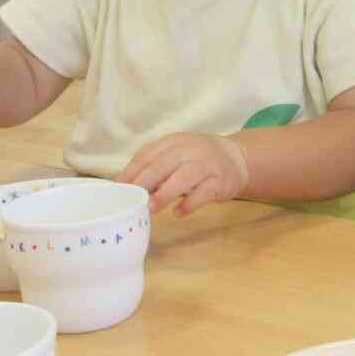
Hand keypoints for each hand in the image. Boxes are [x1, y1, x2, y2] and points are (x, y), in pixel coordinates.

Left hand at [120, 132, 249, 215]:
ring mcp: (207, 165)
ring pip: (184, 177)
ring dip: (166, 193)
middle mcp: (190, 149)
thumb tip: (125, 187)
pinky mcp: (221, 181)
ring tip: (151, 208)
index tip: (118, 189)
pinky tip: (178, 213)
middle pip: (163, 164)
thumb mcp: (175, 155)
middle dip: (145, 182)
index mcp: (173, 142)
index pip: (147, 155)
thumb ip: (154, 167)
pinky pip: (204, 192)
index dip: (131, 172)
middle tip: (131, 199)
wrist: (236, 158)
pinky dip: (190, 203)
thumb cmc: (197, 159)